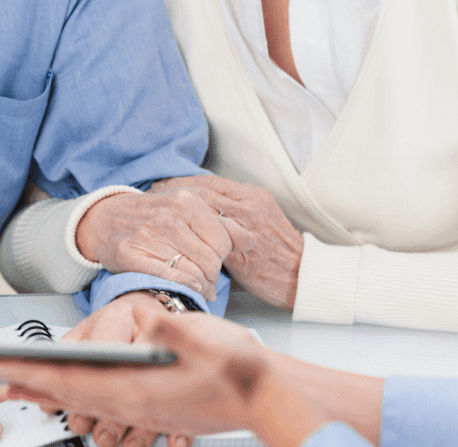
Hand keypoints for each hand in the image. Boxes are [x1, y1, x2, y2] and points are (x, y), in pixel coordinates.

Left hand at [0, 310, 330, 446]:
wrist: (268, 397)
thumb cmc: (243, 370)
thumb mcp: (214, 341)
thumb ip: (179, 333)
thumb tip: (152, 324)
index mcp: (140, 390)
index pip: (73, 382)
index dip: (33, 374)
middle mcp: (136, 404)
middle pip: (70, 396)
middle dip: (29, 386)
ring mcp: (146, 409)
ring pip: (85, 403)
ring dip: (51, 393)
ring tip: (24, 384)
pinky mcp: (156, 407)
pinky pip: (105, 405)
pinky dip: (80, 397)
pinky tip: (76, 394)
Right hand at [76, 188, 254, 300]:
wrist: (106, 219)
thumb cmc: (154, 215)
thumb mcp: (189, 208)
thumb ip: (222, 222)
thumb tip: (252, 237)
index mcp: (187, 201)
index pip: (223, 239)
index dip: (224, 255)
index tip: (218, 259)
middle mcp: (170, 216)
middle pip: (211, 259)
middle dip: (213, 274)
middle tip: (209, 277)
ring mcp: (150, 235)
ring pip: (194, 272)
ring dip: (202, 285)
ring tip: (200, 285)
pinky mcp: (132, 255)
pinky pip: (170, 279)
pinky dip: (184, 287)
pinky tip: (188, 286)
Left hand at [151, 177, 302, 308]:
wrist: (302, 276)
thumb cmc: (279, 254)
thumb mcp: (259, 224)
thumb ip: (235, 215)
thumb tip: (204, 214)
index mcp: (254, 197)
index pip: (212, 182)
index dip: (186, 182)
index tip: (166, 184)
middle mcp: (249, 206)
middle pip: (204, 191)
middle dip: (176, 191)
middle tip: (155, 193)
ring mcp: (245, 227)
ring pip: (204, 210)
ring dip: (178, 211)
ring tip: (159, 212)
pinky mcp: (241, 250)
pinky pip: (209, 238)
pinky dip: (189, 235)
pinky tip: (174, 239)